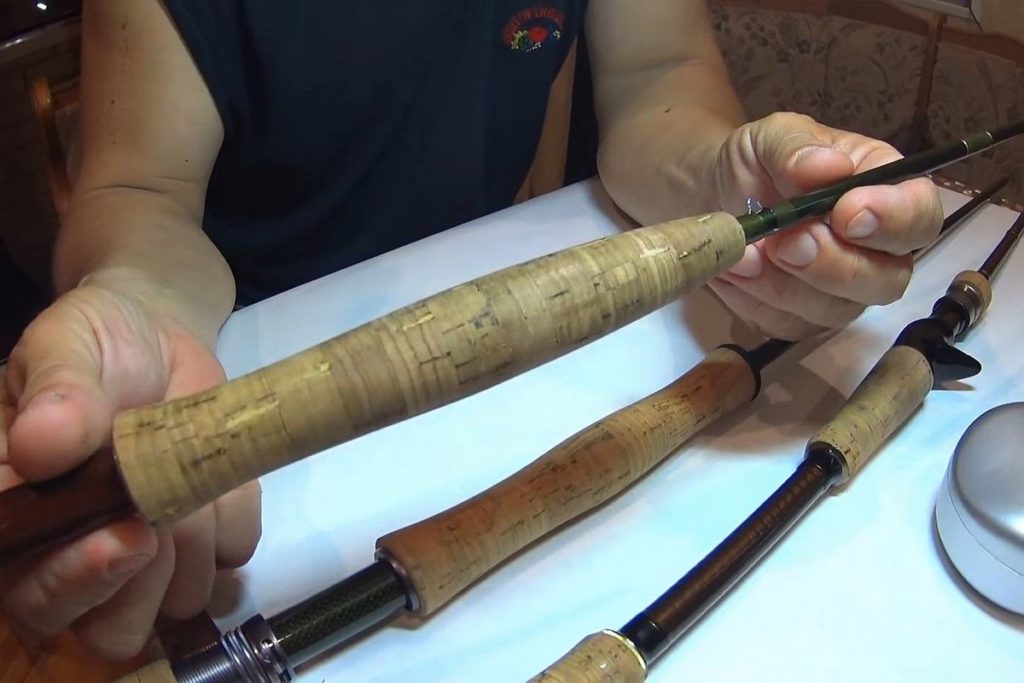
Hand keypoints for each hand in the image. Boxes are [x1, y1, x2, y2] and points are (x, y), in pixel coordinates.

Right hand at [0, 282, 260, 658]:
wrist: (158, 334)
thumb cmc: (95, 340)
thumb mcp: (67, 344)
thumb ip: (57, 392)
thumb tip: (40, 444)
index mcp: (17, 515)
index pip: (29, 587)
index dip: (77, 578)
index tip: (130, 537)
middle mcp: (71, 553)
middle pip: (106, 629)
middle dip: (145, 579)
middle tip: (163, 516)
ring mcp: (144, 555)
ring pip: (178, 599)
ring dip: (195, 537)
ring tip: (184, 468)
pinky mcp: (204, 539)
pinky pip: (233, 553)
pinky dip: (234, 511)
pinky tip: (216, 469)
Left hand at [709, 112, 943, 338]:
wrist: (714, 194)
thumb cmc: (760, 162)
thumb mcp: (771, 137)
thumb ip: (796, 148)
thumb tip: (828, 166)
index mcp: (886, 194)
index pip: (920, 218)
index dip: (893, 221)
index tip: (846, 213)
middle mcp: (877, 252)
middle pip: (886, 280)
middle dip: (835, 266)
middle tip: (786, 243)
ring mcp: (841, 293)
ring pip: (832, 310)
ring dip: (781, 286)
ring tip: (742, 254)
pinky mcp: (800, 319)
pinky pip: (786, 325)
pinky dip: (752, 300)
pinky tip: (731, 271)